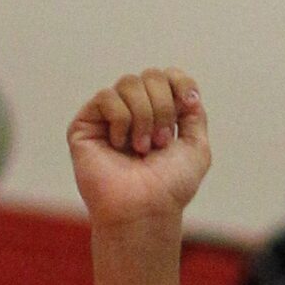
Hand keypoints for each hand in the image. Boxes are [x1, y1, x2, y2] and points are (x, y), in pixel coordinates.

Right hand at [68, 70, 210, 229]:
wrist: (146, 207)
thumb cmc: (171, 187)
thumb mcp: (197, 150)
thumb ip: (195, 116)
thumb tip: (188, 90)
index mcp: (161, 115)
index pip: (167, 77)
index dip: (179, 82)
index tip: (188, 103)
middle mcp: (135, 111)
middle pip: (151, 76)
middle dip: (164, 108)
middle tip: (162, 142)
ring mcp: (110, 115)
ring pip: (129, 83)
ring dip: (145, 118)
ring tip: (143, 149)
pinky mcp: (87, 121)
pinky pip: (109, 98)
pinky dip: (122, 122)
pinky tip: (120, 145)